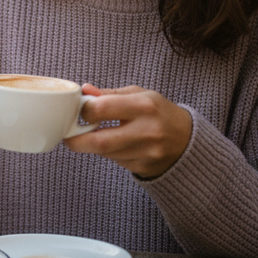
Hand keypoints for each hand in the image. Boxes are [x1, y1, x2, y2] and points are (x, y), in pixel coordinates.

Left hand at [63, 84, 192, 178]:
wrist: (188, 140)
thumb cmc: (159, 112)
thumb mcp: (139, 95)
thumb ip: (110, 94)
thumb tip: (84, 90)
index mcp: (144, 106)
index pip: (101, 109)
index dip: (83, 111)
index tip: (80, 111)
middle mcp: (147, 131)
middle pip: (98, 141)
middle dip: (76, 140)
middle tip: (69, 135)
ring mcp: (147, 153)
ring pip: (104, 153)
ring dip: (93, 146)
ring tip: (98, 134)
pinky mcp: (144, 167)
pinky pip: (115, 161)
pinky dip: (109, 153)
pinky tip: (118, 145)